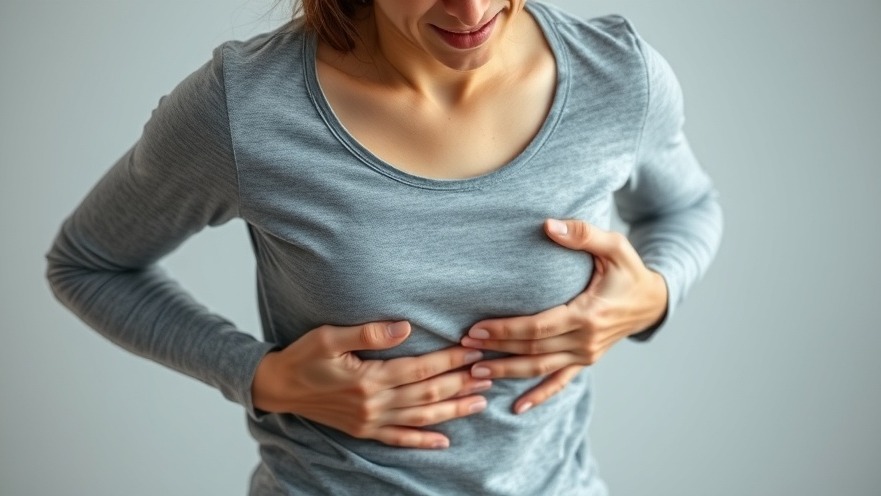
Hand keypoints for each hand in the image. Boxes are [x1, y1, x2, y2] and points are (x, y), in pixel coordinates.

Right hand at [252, 321, 489, 448]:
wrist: (278, 387)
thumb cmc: (304, 356)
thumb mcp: (330, 337)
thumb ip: (369, 333)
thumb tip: (405, 327)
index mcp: (368, 379)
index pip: (420, 369)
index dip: (450, 359)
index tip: (474, 349)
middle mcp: (374, 404)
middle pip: (427, 394)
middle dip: (461, 383)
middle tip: (490, 373)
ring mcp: (370, 421)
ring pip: (421, 418)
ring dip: (453, 410)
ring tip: (480, 402)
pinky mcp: (365, 430)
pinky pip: (400, 439)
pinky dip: (423, 441)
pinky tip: (445, 440)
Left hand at [460, 218, 667, 413]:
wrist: (652, 302)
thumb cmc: (629, 271)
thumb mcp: (614, 246)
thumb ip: (583, 234)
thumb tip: (549, 224)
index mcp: (588, 314)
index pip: (538, 327)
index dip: (505, 330)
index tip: (476, 328)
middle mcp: (586, 341)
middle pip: (532, 350)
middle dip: (496, 348)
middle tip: (462, 346)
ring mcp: (585, 355)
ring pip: (540, 369)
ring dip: (507, 371)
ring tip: (474, 372)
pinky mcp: (585, 361)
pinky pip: (559, 383)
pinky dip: (539, 396)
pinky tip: (517, 408)